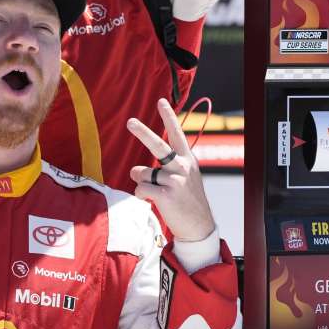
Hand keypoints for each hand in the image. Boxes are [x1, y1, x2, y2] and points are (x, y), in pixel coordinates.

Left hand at [127, 98, 214, 241]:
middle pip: (158, 146)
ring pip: (143, 173)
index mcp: (187, 159)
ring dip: (142, 183)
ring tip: (157, 193)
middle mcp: (182, 167)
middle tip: (130, 122)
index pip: (176, 134)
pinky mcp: (166, 195)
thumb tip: (135, 169)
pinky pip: (141, 189)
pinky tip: (152, 201)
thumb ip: (160, 169)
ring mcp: (175, 181)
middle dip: (142, 132)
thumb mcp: (182, 179)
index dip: (168, 117)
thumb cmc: (187, 200)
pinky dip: (141, 195)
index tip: (161, 101)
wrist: (199, 226)